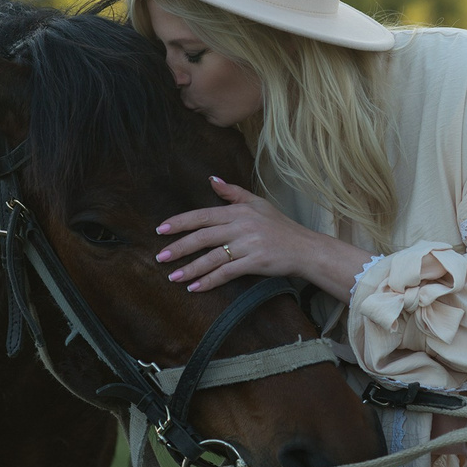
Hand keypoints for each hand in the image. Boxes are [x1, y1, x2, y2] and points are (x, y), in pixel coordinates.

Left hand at [156, 176, 361, 296]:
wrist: (306, 249)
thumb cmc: (282, 227)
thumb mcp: (259, 204)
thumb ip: (233, 193)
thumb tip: (211, 179)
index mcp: (239, 211)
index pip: (203, 215)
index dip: (181, 222)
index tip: (161, 229)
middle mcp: (242, 226)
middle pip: (203, 237)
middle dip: (179, 247)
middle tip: (160, 257)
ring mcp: (249, 245)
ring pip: (212, 257)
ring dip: (190, 268)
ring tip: (173, 277)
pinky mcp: (256, 262)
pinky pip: (227, 273)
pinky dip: (209, 281)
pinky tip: (195, 287)